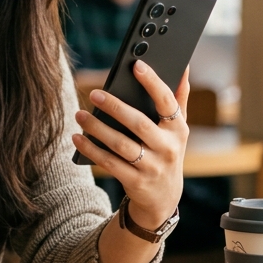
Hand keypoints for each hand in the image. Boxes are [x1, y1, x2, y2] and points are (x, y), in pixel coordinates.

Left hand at [71, 62, 189, 229]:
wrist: (163, 198)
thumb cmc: (166, 152)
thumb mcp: (178, 130)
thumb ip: (179, 99)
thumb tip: (184, 67)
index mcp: (179, 129)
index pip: (167, 102)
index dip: (154, 83)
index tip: (137, 65)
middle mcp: (168, 148)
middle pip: (139, 123)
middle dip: (115, 107)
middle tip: (94, 94)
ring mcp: (152, 167)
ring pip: (121, 145)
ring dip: (97, 128)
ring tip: (79, 115)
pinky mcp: (136, 182)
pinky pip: (109, 163)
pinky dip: (91, 150)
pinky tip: (77, 137)